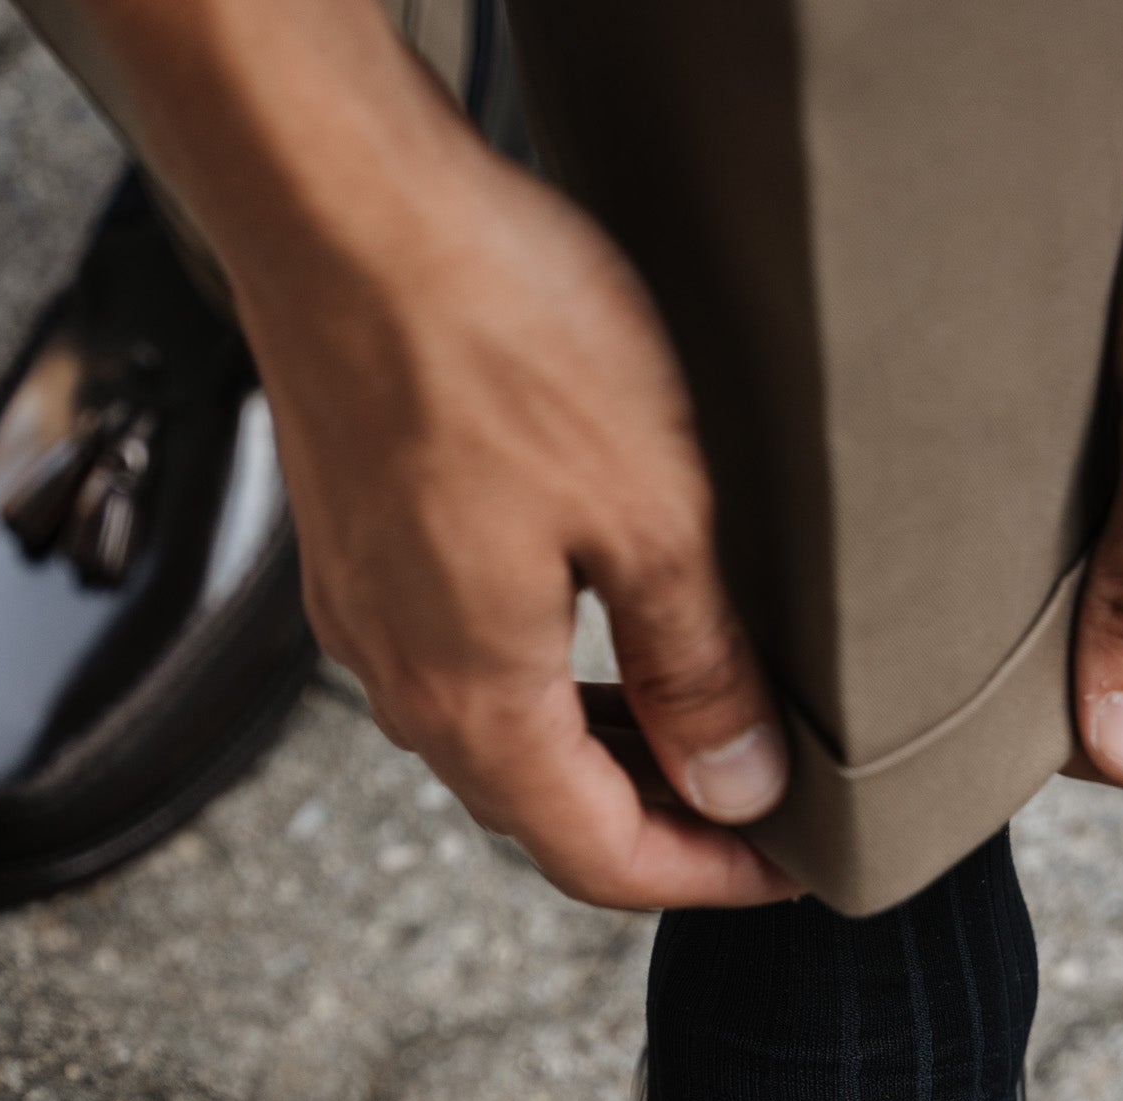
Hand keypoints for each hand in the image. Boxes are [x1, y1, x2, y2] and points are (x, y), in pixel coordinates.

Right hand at [94, 0, 795, 907]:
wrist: (337, 201)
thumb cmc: (488, 333)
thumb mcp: (653, 514)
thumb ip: (699, 670)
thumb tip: (738, 783)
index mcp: (476, 701)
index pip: (601, 861)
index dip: (707, 877)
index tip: (785, 865)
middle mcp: (403, 681)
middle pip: (544, 815)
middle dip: (657, 826)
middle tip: (755, 802)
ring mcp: (367, 616)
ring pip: (498, 742)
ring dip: (597, 756)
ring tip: (694, 727)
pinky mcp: (356, 552)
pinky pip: (458, 666)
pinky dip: (540, 687)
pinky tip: (593, 641)